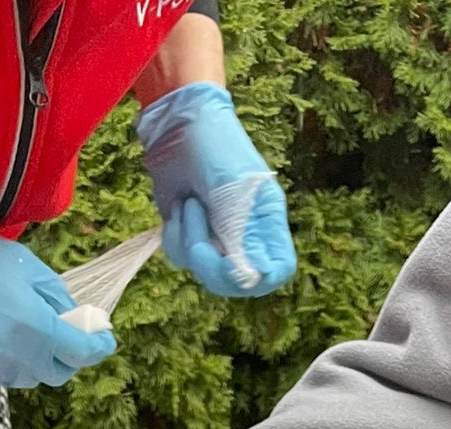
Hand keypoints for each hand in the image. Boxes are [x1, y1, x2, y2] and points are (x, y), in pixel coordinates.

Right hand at [0, 216, 117, 389]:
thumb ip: (56, 296)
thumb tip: (72, 316)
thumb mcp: (26, 266)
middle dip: (66, 356)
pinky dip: (6, 360)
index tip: (105, 340)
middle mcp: (17, 357)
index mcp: (36, 328)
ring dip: (34, 358)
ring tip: (20, 328)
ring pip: (28, 375)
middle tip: (64, 334)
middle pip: (57, 372)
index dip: (98, 346)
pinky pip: (1, 374)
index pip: (80, 351)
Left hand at [136, 82, 295, 298]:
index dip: (256, 279)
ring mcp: (217, 237)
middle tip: (195, 231)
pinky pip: (181, 257)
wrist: (177, 124)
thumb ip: (242, 232)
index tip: (230, 265)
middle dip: (208, 262)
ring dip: (187, 240)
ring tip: (187, 204)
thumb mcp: (231, 187)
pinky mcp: (191, 235)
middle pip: (235, 281)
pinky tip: (177, 209)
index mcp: (267, 221)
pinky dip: (174, 237)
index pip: (276, 271)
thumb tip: (251, 276)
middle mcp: (245, 235)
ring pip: (203, 270)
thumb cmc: (213, 144)